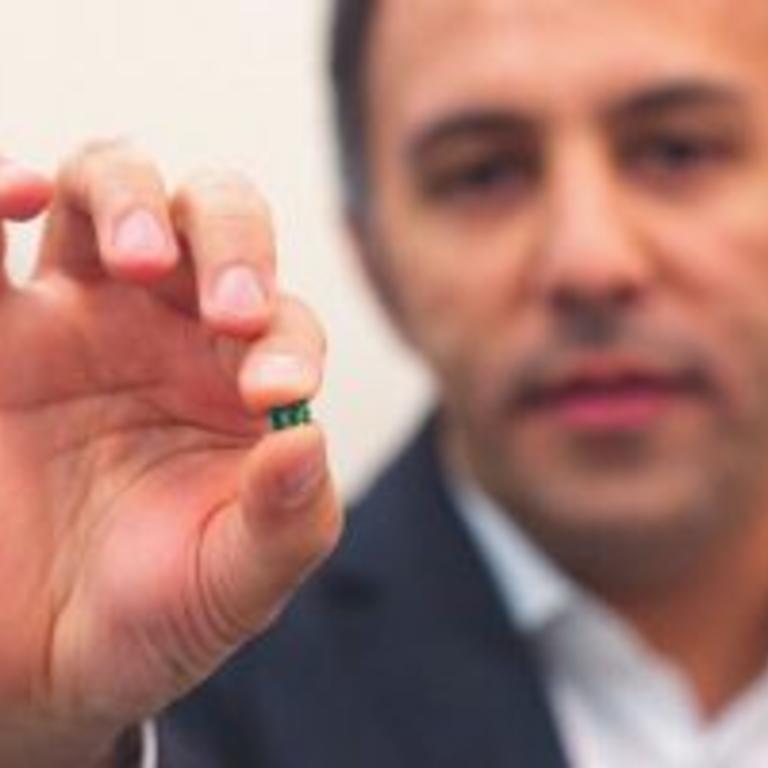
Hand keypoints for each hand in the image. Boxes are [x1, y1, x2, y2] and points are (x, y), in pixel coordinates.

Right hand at [0, 144, 340, 765]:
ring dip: (128, 196)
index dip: (288, 343)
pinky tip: (12, 196)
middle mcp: (169, 329)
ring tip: (140, 256)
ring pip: (109, 189)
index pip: (283, 321)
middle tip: (227, 310)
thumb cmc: (158, 611)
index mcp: (239, 378)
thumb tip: (309, 440)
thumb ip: (286, 519)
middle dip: (230, 241)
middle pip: (211, 217)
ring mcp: (78, 316)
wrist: (46, 661)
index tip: (275, 395)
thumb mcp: (235, 581)